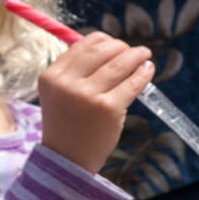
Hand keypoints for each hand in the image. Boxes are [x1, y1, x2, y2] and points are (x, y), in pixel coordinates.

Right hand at [37, 32, 153, 174]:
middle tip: (134, 50)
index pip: (83, 45)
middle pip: (102, 51)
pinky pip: (132, 83)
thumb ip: (75, 70)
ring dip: (136, 55)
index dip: (104, 40)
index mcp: (51, 76)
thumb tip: (108, 45)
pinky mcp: (108, 109)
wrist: (67, 159)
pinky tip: (147, 69)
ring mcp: (88, 96)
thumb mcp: (58, 93)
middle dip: (122, 47)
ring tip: (144, 54)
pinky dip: (143, 73)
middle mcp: (66, 83)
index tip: (115, 45)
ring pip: (120, 64)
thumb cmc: (66, 123)